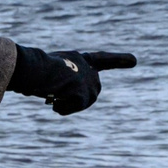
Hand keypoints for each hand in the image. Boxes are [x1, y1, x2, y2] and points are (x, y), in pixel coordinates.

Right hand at [10, 47, 136, 115]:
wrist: (34, 69)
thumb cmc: (33, 69)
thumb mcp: (48, 73)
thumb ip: (61, 82)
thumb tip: (54, 97)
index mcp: (80, 58)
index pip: (103, 59)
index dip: (119, 60)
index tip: (134, 60)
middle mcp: (89, 68)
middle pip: (90, 92)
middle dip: (76, 100)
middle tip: (55, 97)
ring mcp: (89, 80)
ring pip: (84, 101)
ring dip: (67, 104)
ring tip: (52, 97)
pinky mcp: (85, 93)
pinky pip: (76, 107)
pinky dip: (63, 108)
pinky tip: (54, 101)